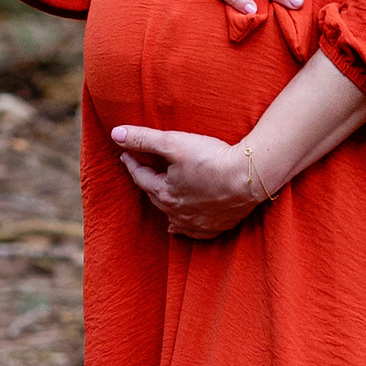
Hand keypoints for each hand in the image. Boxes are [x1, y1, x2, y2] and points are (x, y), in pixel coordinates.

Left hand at [112, 122, 268, 238]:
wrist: (250, 176)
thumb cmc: (211, 158)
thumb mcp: (173, 142)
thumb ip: (143, 139)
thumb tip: (115, 134)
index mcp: (164, 192)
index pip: (141, 177)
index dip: (132, 163)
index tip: (125, 154)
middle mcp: (176, 212)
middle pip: (156, 196)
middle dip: (147, 182)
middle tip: (144, 170)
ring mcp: (196, 222)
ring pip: (172, 216)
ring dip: (163, 205)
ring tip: (159, 196)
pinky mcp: (215, 226)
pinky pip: (193, 231)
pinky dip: (184, 227)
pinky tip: (178, 226)